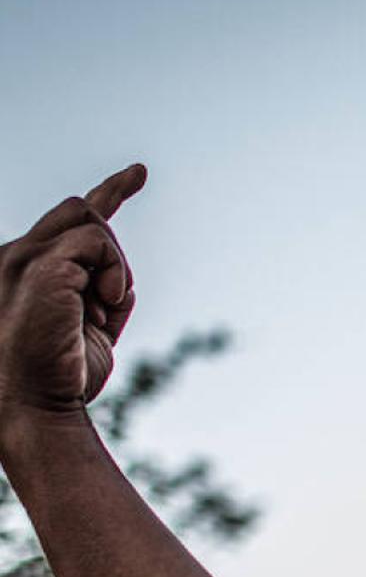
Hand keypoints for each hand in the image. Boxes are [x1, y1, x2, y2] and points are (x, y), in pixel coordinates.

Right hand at [0, 165, 145, 422]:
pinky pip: (96, 239)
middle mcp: (15, 256)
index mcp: (25, 269)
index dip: (110, 191)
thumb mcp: (90, 331)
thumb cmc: (62, 377)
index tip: (139, 172)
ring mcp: (22, 258)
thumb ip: (103, 299)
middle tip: (111, 298)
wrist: (35, 404)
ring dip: (113, 263)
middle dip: (112, 246)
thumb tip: (122, 281)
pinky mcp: (39, 266)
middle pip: (81, 210)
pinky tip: (104, 301)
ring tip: (104, 305)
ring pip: (90, 220)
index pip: (69, 220)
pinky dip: (113, 268)